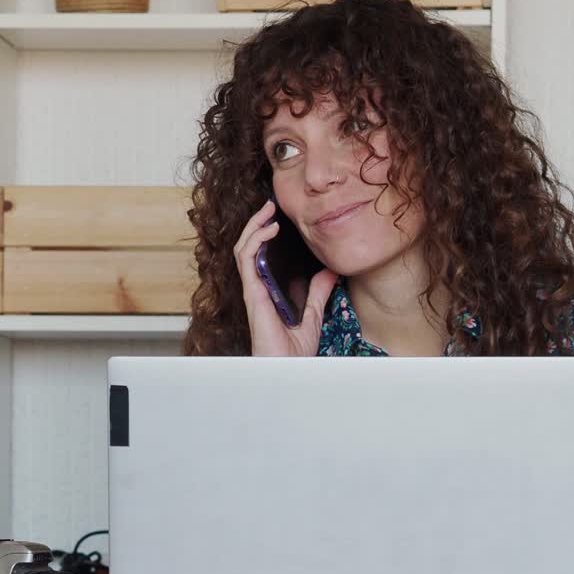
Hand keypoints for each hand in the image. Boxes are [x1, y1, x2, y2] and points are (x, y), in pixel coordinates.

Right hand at [233, 200, 338, 356]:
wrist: (289, 368)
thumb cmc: (294, 350)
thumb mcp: (312, 315)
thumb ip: (318, 293)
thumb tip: (330, 272)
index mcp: (266, 290)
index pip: (258, 255)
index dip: (263, 234)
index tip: (278, 217)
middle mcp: (256, 287)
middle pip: (248, 246)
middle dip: (256, 223)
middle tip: (270, 205)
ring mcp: (253, 289)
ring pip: (243, 248)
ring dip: (254, 226)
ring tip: (268, 211)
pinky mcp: (253, 292)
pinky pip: (248, 259)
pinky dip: (256, 240)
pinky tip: (270, 229)